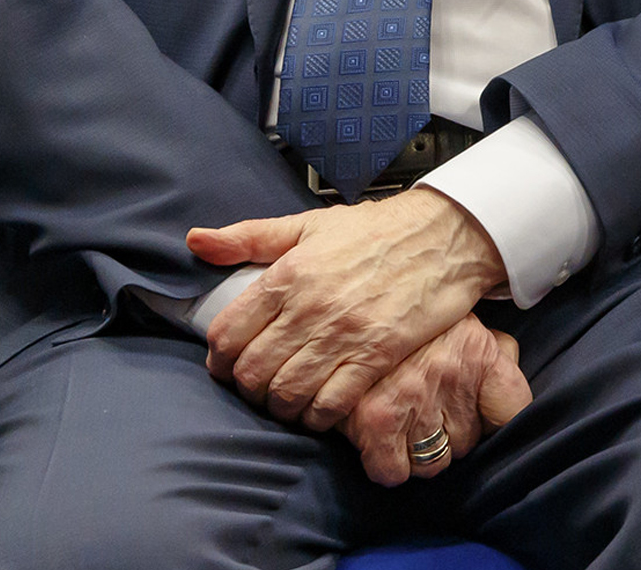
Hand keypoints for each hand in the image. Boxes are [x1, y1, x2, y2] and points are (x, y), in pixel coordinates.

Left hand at [190, 187, 505, 430]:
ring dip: (279, 407)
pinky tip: (318, 410)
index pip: (226, 334)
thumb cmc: (378, 230)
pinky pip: (330, 404)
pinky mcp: (377, 354)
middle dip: (248, 388)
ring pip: (287, 394)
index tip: (227, 366)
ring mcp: (344, 334)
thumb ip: (248, 236)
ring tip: (287, 401)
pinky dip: (317, 416)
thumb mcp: (309, 223)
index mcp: (287, 275)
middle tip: (259, 388)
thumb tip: (195, 241)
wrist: (445, 234)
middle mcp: (309, 308)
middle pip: (252, 372)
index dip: (218, 360)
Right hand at [339, 313, 531, 486]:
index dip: (498, 424)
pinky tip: (382, 443)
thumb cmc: (414, 327)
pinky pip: (394, 472)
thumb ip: (496, 352)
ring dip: (419, 453)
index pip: (514, 410)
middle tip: (429, 415)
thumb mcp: (465, 325)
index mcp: (479, 351)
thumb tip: (509, 380)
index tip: (484, 424)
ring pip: (433, 463)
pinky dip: (388, 465)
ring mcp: (415, 399)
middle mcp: (452, 376)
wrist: (351, 310)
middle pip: (468, 443)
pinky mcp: (377, 420)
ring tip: (405, 427)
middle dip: (450, 436)